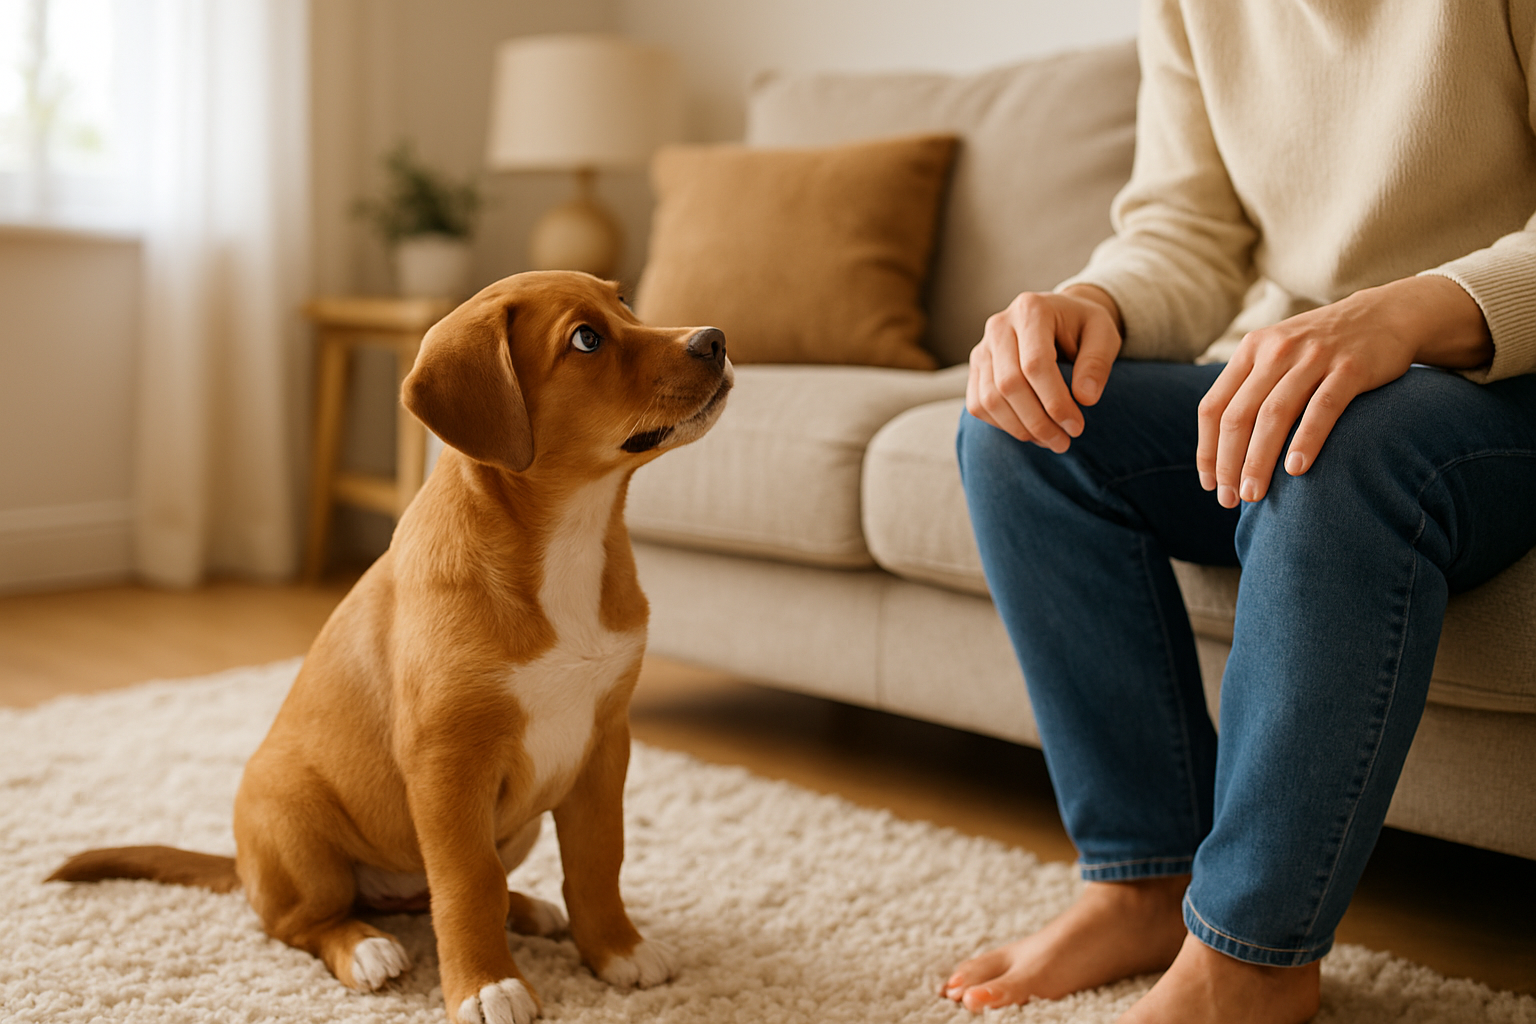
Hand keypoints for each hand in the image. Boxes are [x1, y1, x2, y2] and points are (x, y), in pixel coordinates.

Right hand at [966, 285, 1122, 450]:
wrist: (1059, 317)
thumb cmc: (1083, 327)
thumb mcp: (1105, 334)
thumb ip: (1097, 363)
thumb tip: (1085, 399)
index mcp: (1031, 310)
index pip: (1035, 364)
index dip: (1055, 401)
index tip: (1077, 427)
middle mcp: (999, 325)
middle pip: (1009, 384)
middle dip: (1038, 421)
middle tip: (1064, 442)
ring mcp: (982, 348)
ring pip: (989, 399)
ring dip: (1020, 429)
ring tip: (1050, 441)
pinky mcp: (975, 368)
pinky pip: (978, 405)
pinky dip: (1003, 426)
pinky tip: (1030, 431)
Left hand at [1197, 275, 1492, 507]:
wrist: (1386, 314)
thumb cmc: (1322, 349)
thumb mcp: (1278, 356)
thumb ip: (1251, 389)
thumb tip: (1222, 449)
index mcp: (1251, 350)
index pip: (1213, 407)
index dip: (1207, 449)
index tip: (1210, 484)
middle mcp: (1276, 351)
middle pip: (1238, 415)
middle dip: (1229, 463)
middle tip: (1231, 500)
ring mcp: (1313, 357)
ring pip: (1274, 415)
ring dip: (1259, 460)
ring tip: (1254, 494)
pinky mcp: (1351, 367)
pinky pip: (1322, 408)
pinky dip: (1306, 439)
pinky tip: (1296, 470)